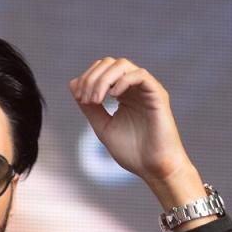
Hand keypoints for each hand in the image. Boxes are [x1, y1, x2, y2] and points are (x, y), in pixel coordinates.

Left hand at [69, 58, 195, 189]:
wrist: (154, 168)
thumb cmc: (132, 152)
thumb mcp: (103, 127)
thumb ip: (89, 107)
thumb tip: (73, 84)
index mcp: (122, 93)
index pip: (102, 70)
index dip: (87, 78)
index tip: (79, 98)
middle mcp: (134, 87)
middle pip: (110, 63)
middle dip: (92, 78)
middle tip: (86, 99)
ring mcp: (147, 89)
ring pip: (123, 65)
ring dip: (104, 79)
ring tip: (96, 99)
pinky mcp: (158, 94)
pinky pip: (140, 75)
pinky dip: (123, 81)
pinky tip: (112, 97)